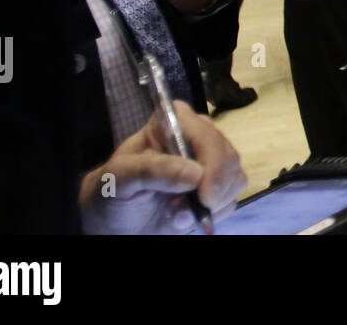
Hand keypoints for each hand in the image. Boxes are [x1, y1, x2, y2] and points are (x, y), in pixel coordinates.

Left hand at [78, 100, 246, 233]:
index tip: (204, 193)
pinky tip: (186, 218)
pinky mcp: (216, 187)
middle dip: (212, 189)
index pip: (204, 131)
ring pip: (236, 176)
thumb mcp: (119, 178)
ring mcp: (209, 162)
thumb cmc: (111, 192)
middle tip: (183, 215)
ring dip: (211, 205)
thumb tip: (195, 174)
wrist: (114, 222)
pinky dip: (214, 213)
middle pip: (227, 155)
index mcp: (172, 123)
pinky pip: (232, 198)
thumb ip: (151, 170)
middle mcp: (197, 138)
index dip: (211, 159)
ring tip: (177, 217)